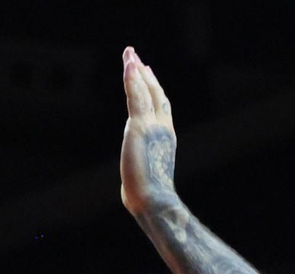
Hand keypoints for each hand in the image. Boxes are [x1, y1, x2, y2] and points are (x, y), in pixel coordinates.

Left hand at [119, 45, 176, 215]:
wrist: (155, 200)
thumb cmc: (149, 199)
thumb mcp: (144, 181)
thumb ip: (139, 176)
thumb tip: (131, 191)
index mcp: (167, 138)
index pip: (161, 107)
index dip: (154, 89)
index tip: (146, 74)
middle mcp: (163, 128)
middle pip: (156, 94)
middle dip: (145, 74)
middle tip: (136, 57)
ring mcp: (153, 125)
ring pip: (145, 90)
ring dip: (136, 69)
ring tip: (129, 53)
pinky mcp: (140, 125)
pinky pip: (135, 96)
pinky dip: (132, 78)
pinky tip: (128, 64)